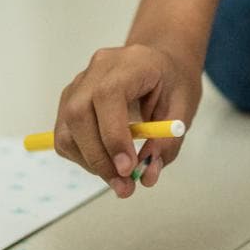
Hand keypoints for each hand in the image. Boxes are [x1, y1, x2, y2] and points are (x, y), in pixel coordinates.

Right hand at [53, 43, 201, 199]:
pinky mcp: (69, 100)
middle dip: (99, 158)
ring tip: (118, 178)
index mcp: (130, 63)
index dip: (113, 135)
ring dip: (90, 162)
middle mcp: (98, 68)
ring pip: (67, 129)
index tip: (128, 169)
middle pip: (79, 114)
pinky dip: (82, 156)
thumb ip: (167, 143)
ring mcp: (79, 83)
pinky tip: (106, 160)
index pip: (107, 96)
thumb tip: (146, 175)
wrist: (160, 63)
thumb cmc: (173, 82)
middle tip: (124, 186)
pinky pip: (65, 135)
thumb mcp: (184, 109)